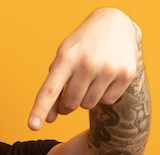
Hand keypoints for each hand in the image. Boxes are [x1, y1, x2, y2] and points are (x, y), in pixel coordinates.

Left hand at [28, 8, 140, 129]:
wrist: (115, 24)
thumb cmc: (81, 47)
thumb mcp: (62, 61)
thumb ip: (52, 89)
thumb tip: (49, 120)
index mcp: (66, 58)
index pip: (49, 90)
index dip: (40, 109)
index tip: (33, 126)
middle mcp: (87, 63)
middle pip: (70, 104)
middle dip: (67, 103)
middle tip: (72, 88)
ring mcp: (108, 69)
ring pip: (88, 105)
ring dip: (86, 98)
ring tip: (90, 77)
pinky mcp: (126, 74)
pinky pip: (107, 101)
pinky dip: (103, 94)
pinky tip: (105, 77)